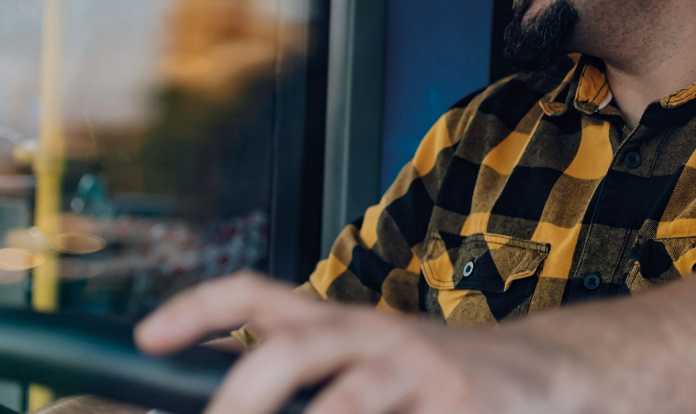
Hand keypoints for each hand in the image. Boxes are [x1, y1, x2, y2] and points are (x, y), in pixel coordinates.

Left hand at [135, 272, 587, 413]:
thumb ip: (308, 384)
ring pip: (346, 402)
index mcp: (340, 323)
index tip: (148, 335)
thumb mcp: (368, 368)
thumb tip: (232, 404)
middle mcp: (373, 333)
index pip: (257, 292)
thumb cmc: (437, 384)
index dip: (199, 307)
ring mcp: (418, 368)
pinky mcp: (460, 402)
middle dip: (243, 393)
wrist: (547, 376)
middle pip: (292, 348)